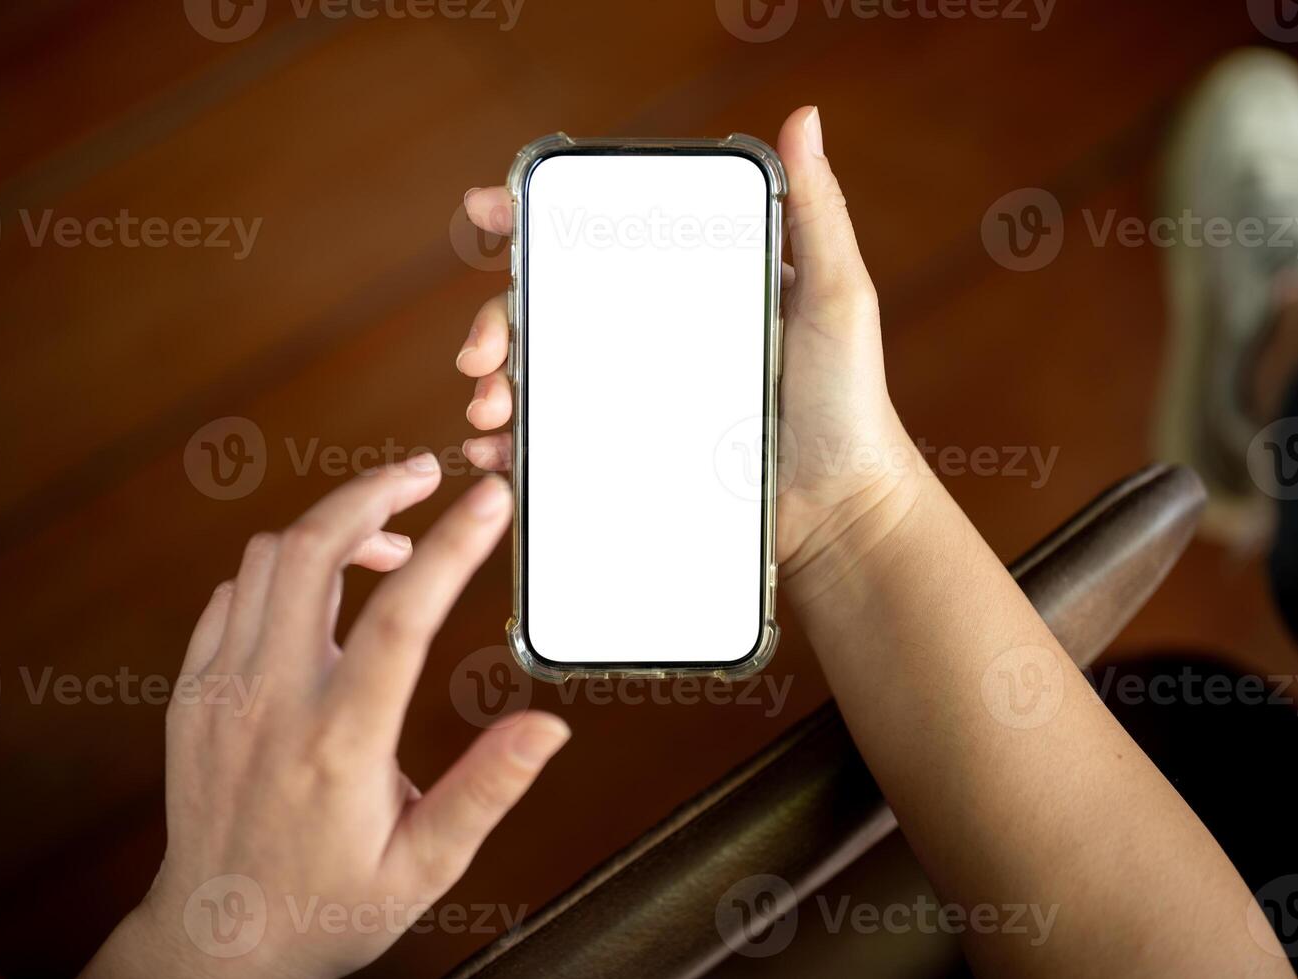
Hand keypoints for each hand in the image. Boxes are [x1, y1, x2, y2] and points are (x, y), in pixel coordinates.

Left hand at [85, 459, 569, 978]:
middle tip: (424, 475)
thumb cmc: (329, 905)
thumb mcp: (425, 866)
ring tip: (388, 546)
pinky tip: (322, 597)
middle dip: (373, 492)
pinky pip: (232, 595)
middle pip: (314, 550)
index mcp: (339, 743)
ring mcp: (222, 690)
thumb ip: (488, 790)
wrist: (218, 938)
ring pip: (269, 560)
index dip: (454, 546)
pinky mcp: (194, 692)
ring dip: (332, 530)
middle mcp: (271, 702)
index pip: (403, 615)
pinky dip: (282, 572)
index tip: (490, 499)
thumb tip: (548, 727)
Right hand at [456, 106, 922, 599]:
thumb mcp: (836, 296)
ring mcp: (632, 399)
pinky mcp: (625, 457)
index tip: (490, 208)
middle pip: (546, 308)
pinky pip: (552, 444)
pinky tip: (495, 451)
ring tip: (489, 406)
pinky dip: (510, 445)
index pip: (597, 240)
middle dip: (493, 320)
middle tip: (478, 352)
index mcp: (683, 287)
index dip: (533, 218)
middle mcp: (648, 336)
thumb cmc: (848, 402)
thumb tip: (803, 119)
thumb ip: (818, 212)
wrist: (840, 511)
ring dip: (494, 382)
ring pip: (537, 375)